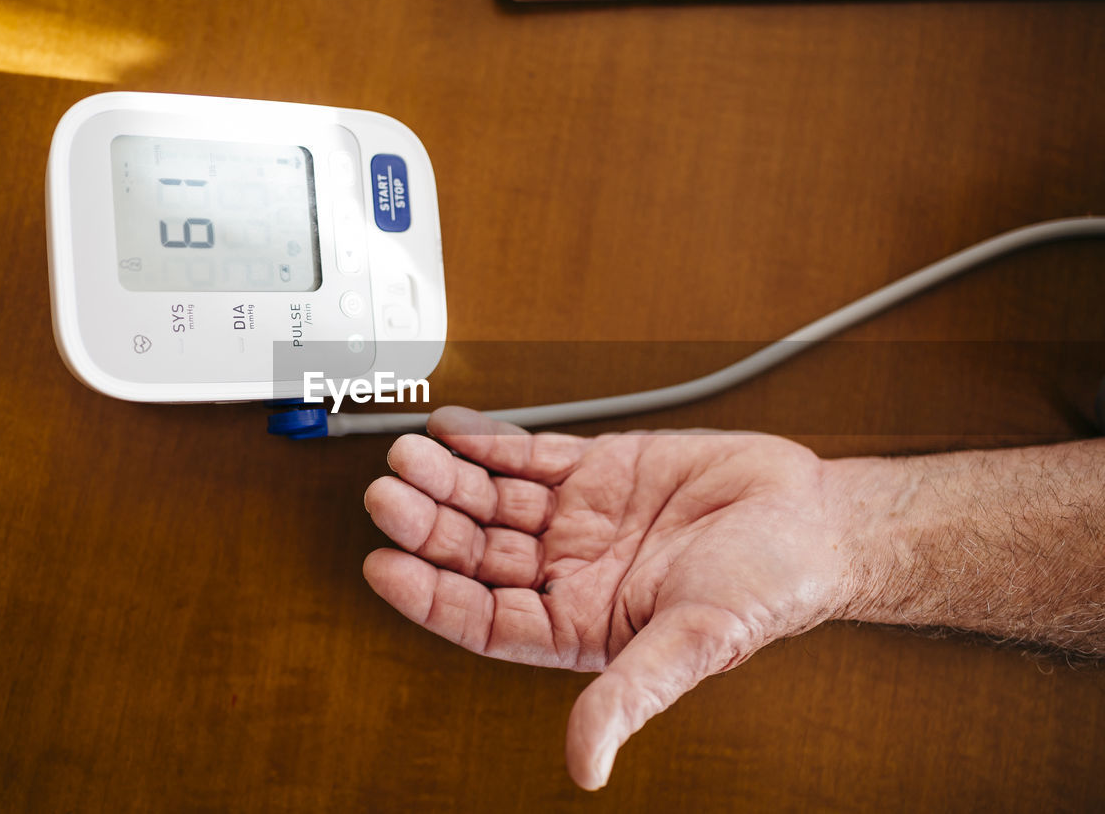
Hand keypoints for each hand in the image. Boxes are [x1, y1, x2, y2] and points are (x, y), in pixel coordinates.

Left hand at [363, 407, 858, 788]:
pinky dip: (488, 440)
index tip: (384, 567)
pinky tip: (452, 429)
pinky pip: (528, 453)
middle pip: (475, 552)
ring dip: (447, 478)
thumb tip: (585, 766)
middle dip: (428, 524)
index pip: (483, 618)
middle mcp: (570, 572)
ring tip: (409, 454)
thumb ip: (632, 695)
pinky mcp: (597, 468)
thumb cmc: (767, 588)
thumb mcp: (694, 643)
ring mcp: (578, 518)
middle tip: (388, 493)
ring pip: (491, 498)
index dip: (429, 596)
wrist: (811, 518)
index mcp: (581, 625)